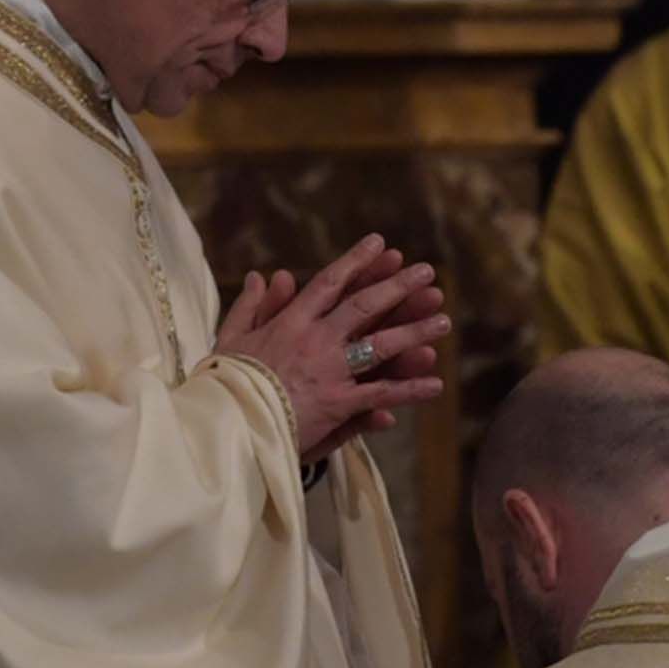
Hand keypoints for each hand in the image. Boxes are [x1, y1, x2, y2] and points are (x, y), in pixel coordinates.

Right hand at [212, 233, 448, 461]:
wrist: (225, 423)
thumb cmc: (224, 382)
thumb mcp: (232, 337)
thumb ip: (252, 305)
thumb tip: (264, 275)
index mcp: (291, 321)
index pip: (329, 283)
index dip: (357, 262)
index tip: (381, 244)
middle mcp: (315, 340)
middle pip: (364, 306)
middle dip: (398, 287)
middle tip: (427, 272)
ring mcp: (329, 371)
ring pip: (381, 345)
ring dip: (415, 331)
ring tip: (444, 320)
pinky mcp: (337, 403)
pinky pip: (380, 394)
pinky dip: (409, 389)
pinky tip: (435, 384)